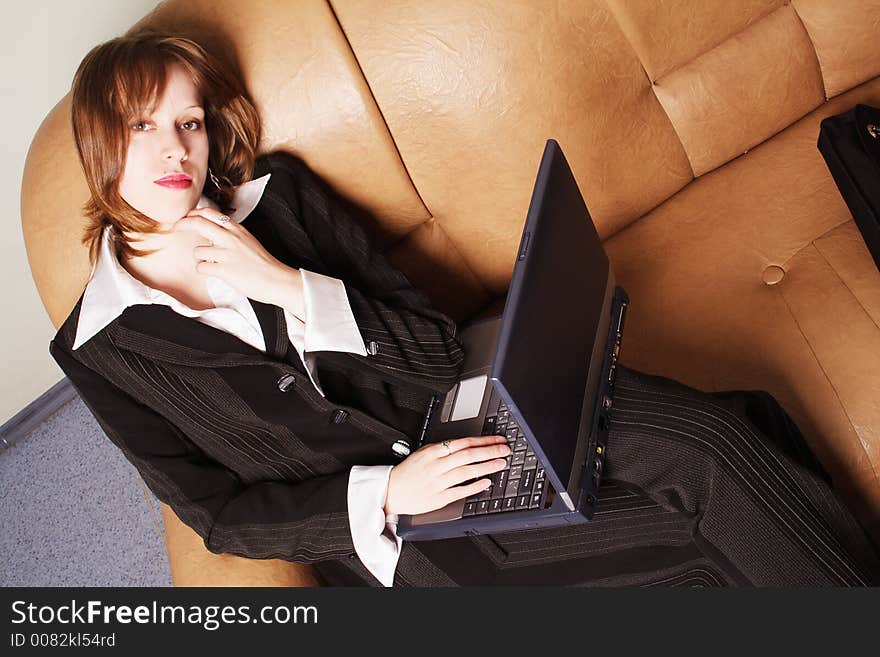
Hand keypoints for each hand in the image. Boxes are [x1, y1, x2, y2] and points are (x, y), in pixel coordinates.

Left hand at [174, 207, 300, 306]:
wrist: (277, 280)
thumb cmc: (264, 264)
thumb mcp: (249, 241)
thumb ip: (231, 235)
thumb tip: (212, 235)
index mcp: (237, 229)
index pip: (210, 213)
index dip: (193, 213)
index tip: (186, 217)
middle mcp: (231, 238)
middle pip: (198, 223)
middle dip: (183, 224)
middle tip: (176, 228)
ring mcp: (227, 254)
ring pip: (198, 250)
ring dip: (200, 258)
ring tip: (210, 263)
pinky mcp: (224, 270)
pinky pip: (202, 267)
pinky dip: (204, 270)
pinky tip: (214, 272)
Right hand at [383, 435, 511, 515]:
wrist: (391, 491)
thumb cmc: (408, 472)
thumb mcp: (423, 453)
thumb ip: (444, 449)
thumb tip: (468, 445)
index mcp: (433, 452)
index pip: (463, 443)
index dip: (483, 441)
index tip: (497, 440)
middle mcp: (436, 466)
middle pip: (468, 455)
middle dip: (489, 451)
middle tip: (505, 450)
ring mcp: (438, 482)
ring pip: (466, 472)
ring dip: (486, 467)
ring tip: (500, 464)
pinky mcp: (438, 498)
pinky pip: (460, 491)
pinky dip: (474, 486)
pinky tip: (486, 482)